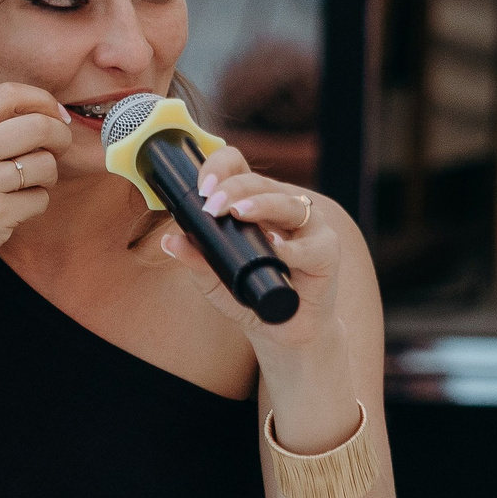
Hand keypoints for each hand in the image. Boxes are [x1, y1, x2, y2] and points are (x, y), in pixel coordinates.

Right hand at [0, 82, 73, 297]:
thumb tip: (41, 117)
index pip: (7, 94)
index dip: (41, 100)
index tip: (54, 114)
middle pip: (38, 126)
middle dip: (60, 136)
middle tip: (59, 149)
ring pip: (45, 164)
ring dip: (48, 177)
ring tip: (28, 187)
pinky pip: (40, 199)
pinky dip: (35, 205)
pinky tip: (14, 212)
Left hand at [160, 149, 340, 346]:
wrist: (282, 329)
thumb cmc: (250, 294)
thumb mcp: (214, 278)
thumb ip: (196, 259)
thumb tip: (170, 241)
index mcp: (255, 202)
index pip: (238, 168)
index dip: (219, 168)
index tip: (201, 188)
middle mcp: (283, 208)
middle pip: (260, 183)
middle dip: (233, 189)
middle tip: (212, 205)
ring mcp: (309, 228)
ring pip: (289, 205)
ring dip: (262, 205)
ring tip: (239, 213)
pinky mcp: (327, 254)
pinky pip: (313, 247)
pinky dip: (294, 248)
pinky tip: (278, 249)